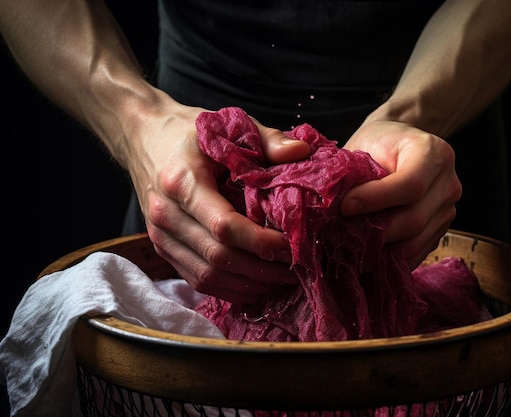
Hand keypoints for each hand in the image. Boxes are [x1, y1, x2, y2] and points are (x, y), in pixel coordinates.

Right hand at [126, 103, 310, 303]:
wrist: (141, 136)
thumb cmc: (188, 131)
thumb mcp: (228, 124)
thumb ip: (267, 139)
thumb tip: (302, 153)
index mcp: (182, 182)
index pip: (225, 226)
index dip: (263, 243)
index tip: (294, 245)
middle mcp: (166, 214)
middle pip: (218, 257)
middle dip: (262, 269)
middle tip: (297, 268)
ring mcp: (160, 235)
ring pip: (207, 275)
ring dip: (247, 284)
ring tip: (280, 280)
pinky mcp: (161, 247)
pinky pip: (195, 278)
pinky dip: (228, 288)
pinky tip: (255, 284)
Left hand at [341, 119, 461, 268]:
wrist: (400, 143)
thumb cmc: (378, 142)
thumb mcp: (366, 144)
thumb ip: (352, 170)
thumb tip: (327, 203)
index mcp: (433, 153)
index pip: (411, 185)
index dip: (376, 200)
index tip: (345, 206)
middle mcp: (448, 183)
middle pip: (415, 219)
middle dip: (376, 231)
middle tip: (343, 234)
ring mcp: (448, 209)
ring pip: (416, 242)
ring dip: (381, 250)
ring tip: (352, 249)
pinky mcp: (440, 230)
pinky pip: (417, 252)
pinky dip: (391, 258)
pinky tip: (368, 255)